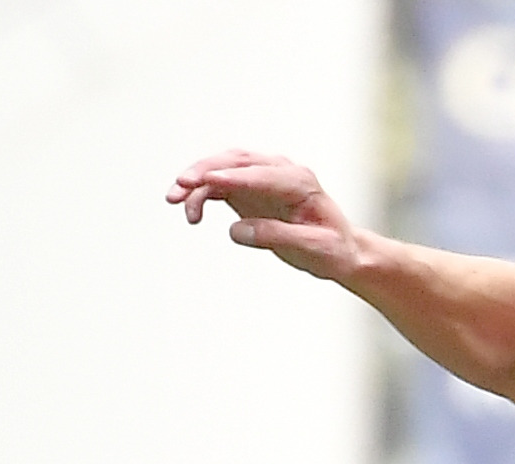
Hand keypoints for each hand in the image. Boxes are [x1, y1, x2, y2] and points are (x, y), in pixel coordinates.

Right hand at [166, 152, 363, 279]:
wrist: (340, 250)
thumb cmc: (333, 249)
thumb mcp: (313, 248)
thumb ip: (277, 236)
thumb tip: (237, 231)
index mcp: (300, 181)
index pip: (262, 174)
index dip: (235, 177)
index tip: (210, 181)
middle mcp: (279, 171)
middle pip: (236, 162)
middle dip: (206, 171)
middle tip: (182, 185)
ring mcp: (261, 178)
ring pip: (222, 169)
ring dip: (196, 181)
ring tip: (175, 200)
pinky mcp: (247, 189)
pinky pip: (218, 186)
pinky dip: (201, 195)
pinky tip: (190, 212)